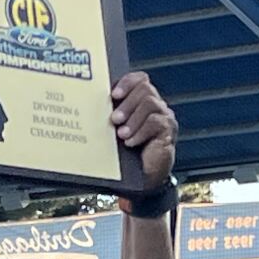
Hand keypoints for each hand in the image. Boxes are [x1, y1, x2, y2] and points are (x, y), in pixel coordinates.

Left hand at [110, 72, 175, 189]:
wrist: (142, 179)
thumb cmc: (127, 154)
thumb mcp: (115, 132)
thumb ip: (110, 116)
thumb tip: (89, 106)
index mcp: (141, 102)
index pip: (140, 79)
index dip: (127, 82)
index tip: (113, 94)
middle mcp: (155, 106)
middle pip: (145, 89)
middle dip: (127, 103)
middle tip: (115, 119)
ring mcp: (164, 117)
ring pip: (150, 103)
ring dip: (133, 118)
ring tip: (122, 134)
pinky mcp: (168, 131)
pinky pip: (155, 122)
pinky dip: (140, 132)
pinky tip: (130, 142)